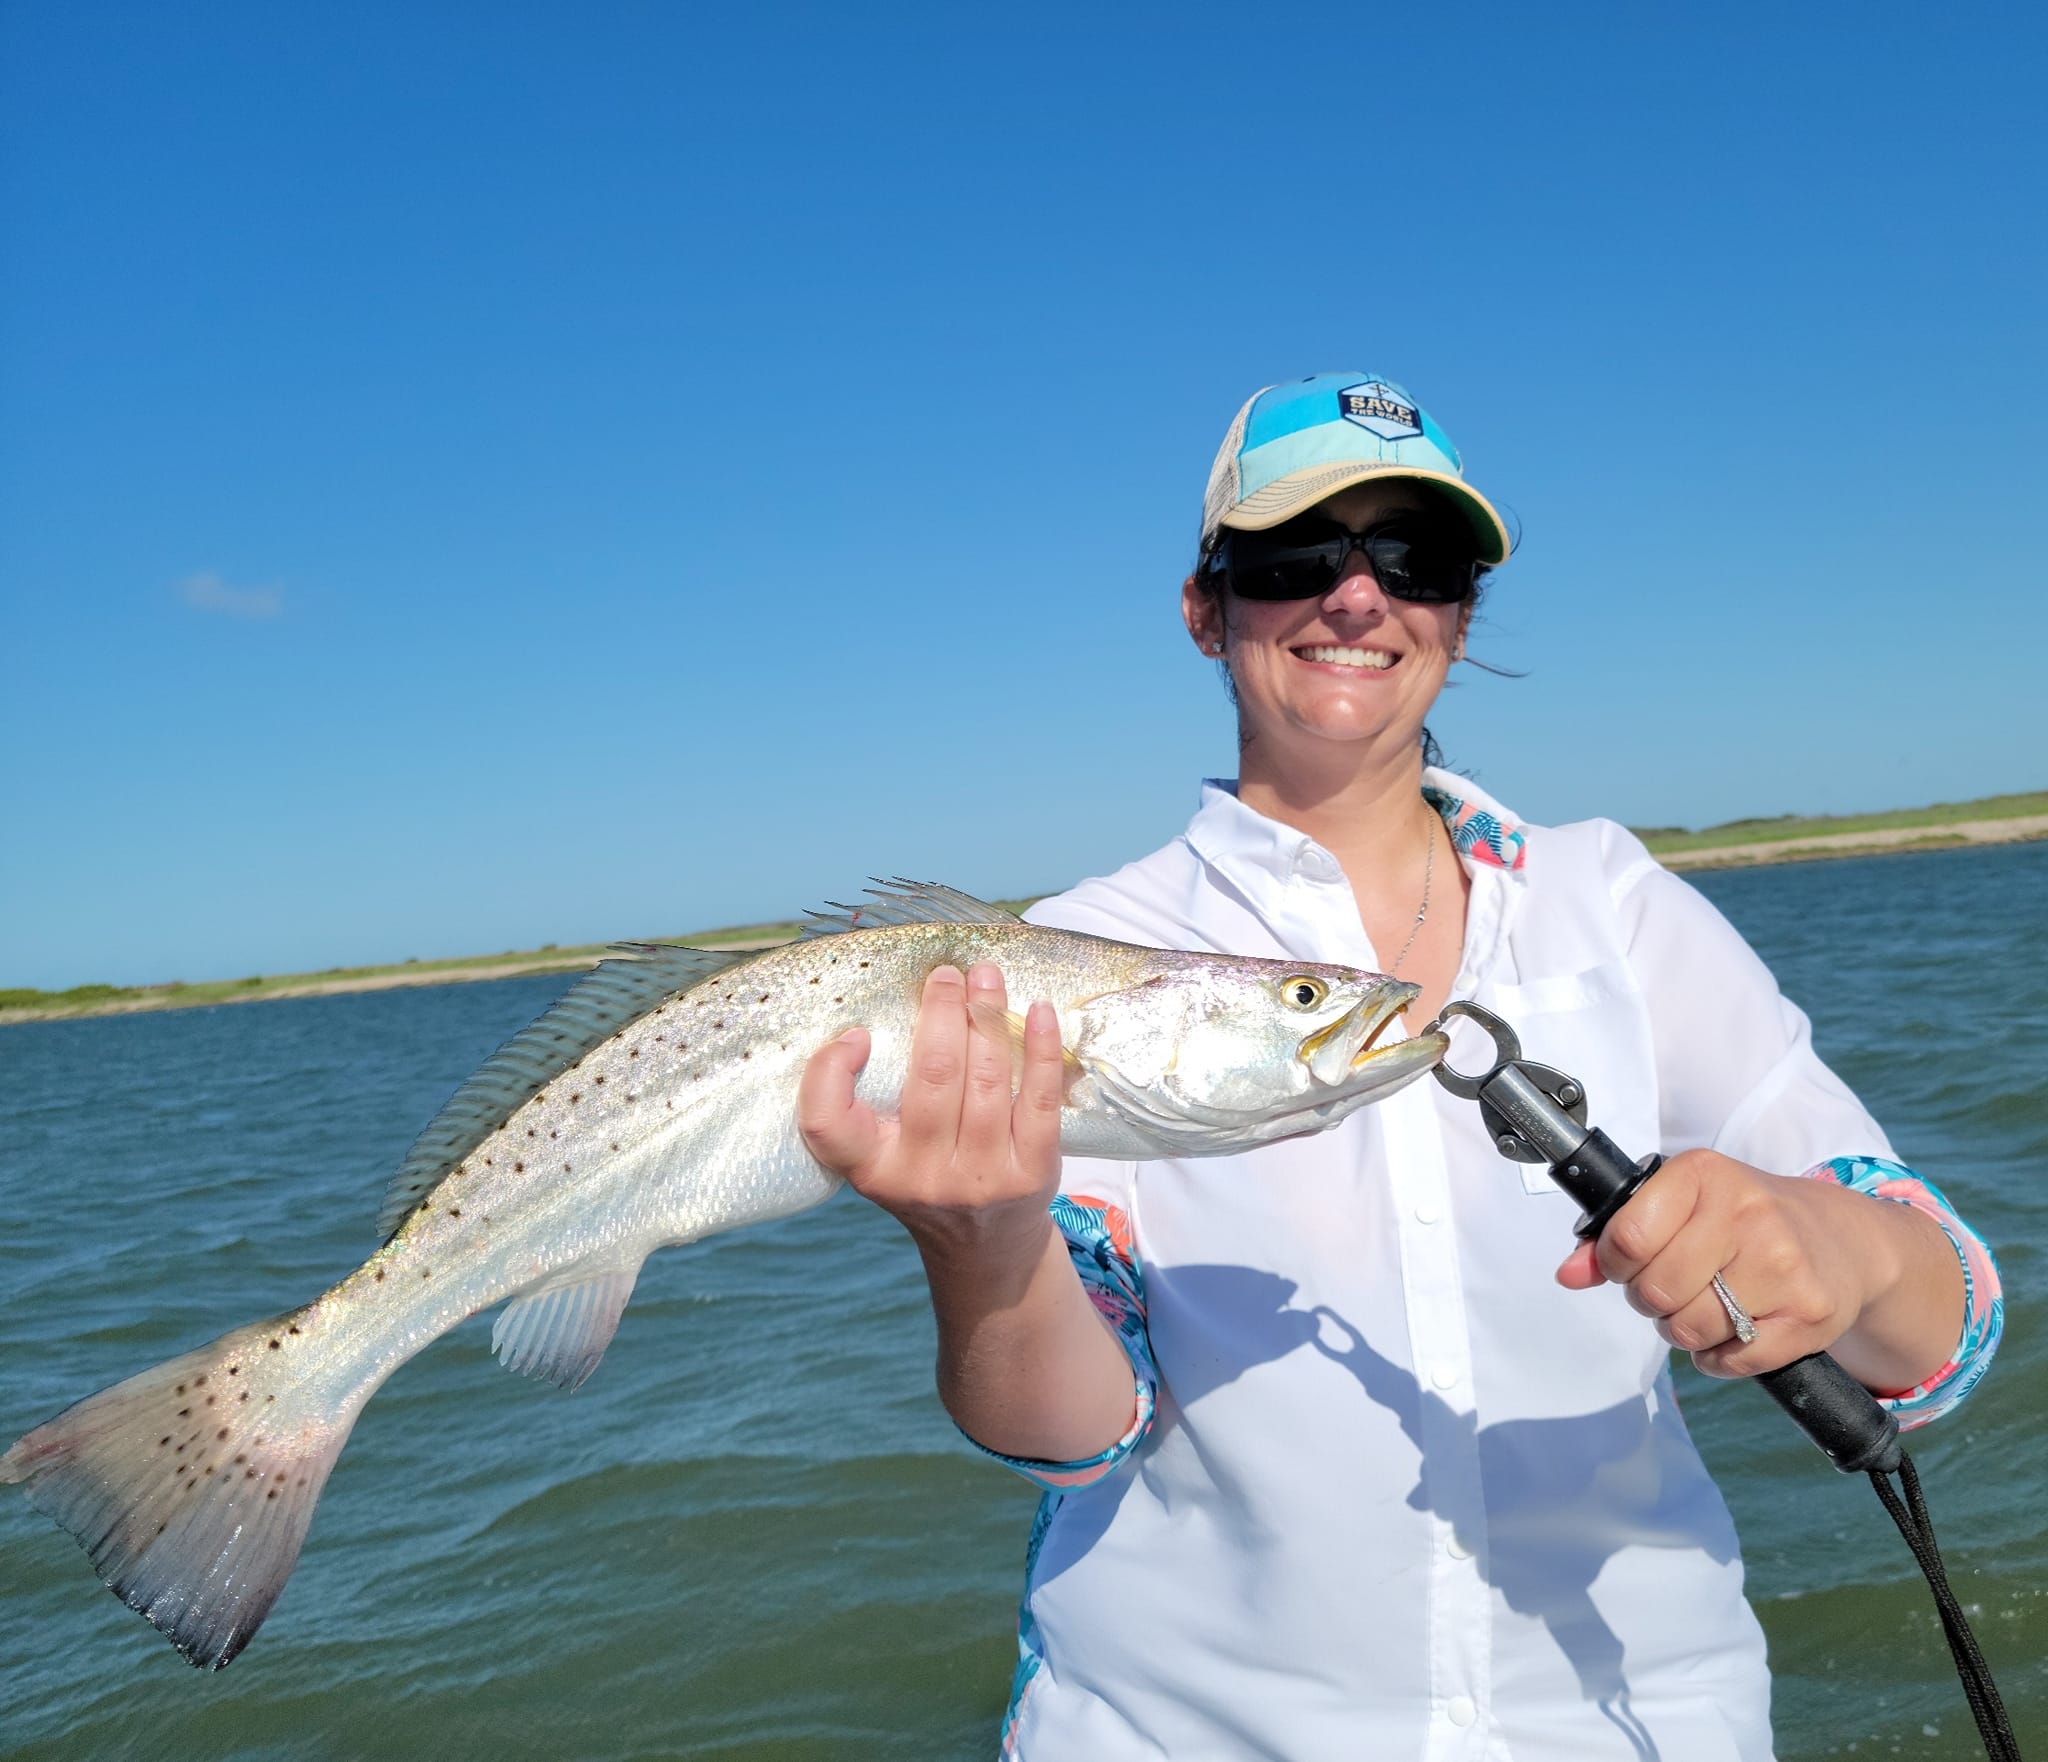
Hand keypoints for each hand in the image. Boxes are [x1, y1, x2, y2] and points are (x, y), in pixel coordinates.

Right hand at [799, 963, 1131, 1462]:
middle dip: (941, 1013)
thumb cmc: (924, 1176)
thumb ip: (866, 1100)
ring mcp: (981, 1178)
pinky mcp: (1031, 1174)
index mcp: (871, 1168)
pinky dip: (1040, 1050)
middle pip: (931, 1080)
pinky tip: (1039, 1011)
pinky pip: (1037, 1099)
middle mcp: (921, 1177)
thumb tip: (883, 1013)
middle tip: (946, 973)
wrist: (984, 1248)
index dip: (830, 1073)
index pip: (826, 1125)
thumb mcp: (879, 1155)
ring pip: (986, 1081)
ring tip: (987, 975)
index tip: (856, 1033)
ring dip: (988, 1017)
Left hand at [1553, 1149, 1884, 1378]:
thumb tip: (1567, 1274)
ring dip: (1684, 1330)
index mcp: (1704, 1175)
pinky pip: (1731, 1361)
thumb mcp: (1681, 1205)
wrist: (1844, 1240)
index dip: (1614, 1264)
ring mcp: (1784, 1265)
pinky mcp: (1810, 1315)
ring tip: (1706, 1304)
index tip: (1628, 1265)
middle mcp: (1747, 1213)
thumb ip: (1615, 1237)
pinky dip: (1719, 1357)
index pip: (1627, 1237)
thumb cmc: (1745, 1220)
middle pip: (1657, 1290)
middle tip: (1673, 1287)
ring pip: (1690, 1329)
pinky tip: (1735, 1329)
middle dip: (1651, 1300)